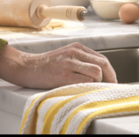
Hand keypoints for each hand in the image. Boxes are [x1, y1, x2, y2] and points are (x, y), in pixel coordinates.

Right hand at [0, 42, 116, 88]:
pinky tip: (84, 89)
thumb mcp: (67, 55)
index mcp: (78, 47)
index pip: (102, 59)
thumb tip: (100, 72)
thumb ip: (82, 59)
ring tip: (94, 88)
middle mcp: (75, 53)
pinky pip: (85, 81)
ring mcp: (69, 64)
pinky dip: (89, 86)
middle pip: (103, 64)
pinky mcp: (63, 75)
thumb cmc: (47, 64)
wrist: (25, 67)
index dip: (110, 71)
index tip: (113, 80)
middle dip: (111, 77)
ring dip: (99, 82)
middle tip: (112, 86)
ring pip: (96, 72)